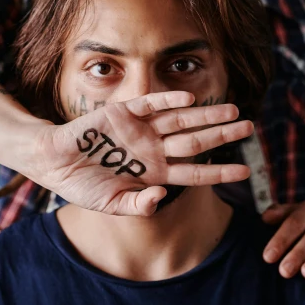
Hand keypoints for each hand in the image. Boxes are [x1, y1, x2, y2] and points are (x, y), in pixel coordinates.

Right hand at [26, 91, 252, 215]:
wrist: (54, 162)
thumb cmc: (83, 185)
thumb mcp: (111, 205)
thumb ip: (137, 205)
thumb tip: (160, 198)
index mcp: (155, 173)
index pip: (195, 173)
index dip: (219, 172)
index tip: (245, 172)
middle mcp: (154, 149)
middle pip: (196, 142)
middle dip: (223, 135)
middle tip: (250, 127)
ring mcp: (141, 129)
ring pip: (181, 120)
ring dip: (206, 115)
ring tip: (233, 110)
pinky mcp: (124, 112)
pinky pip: (152, 105)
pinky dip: (169, 101)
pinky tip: (189, 100)